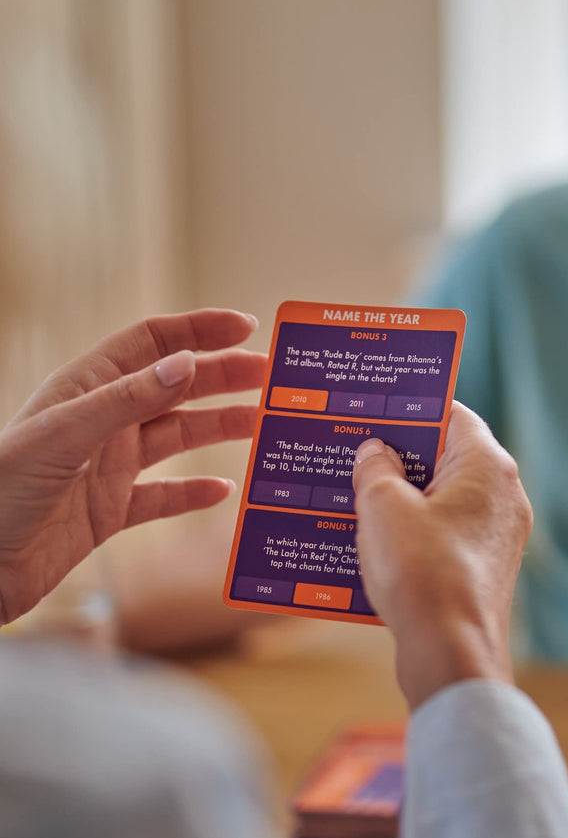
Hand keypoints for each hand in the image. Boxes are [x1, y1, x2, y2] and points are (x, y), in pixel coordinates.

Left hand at [0, 309, 265, 624]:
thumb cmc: (0, 492)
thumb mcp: (65, 436)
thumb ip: (129, 400)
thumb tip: (187, 362)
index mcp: (87, 388)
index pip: (153, 341)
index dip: (199, 329)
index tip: (246, 327)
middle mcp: (102, 421)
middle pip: (176, 385)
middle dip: (224, 376)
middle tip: (271, 375)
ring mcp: (108, 466)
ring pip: (177, 436)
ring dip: (220, 427)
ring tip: (262, 423)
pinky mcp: (109, 511)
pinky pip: (163, 496)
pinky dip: (195, 493)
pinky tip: (224, 490)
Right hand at [351, 403, 531, 709]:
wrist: (451, 654)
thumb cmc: (422, 572)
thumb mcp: (383, 507)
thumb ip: (376, 468)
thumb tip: (376, 452)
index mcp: (488, 465)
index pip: (453, 415)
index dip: (413, 409)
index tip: (379, 408)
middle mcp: (504, 495)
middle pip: (449, 457)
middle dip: (403, 456)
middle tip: (358, 452)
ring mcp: (500, 535)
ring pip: (446, 499)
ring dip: (406, 497)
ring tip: (357, 496)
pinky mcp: (488, 569)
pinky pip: (448, 534)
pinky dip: (417, 531)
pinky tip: (377, 540)